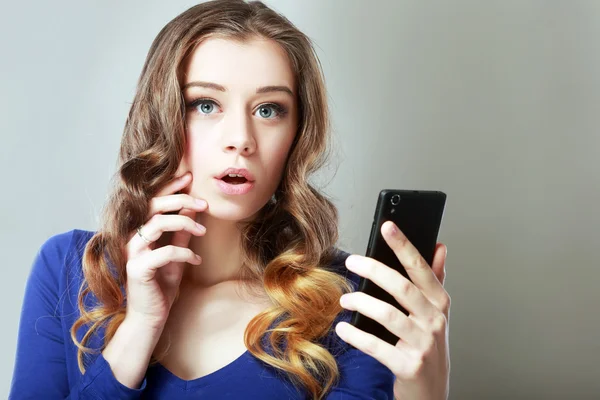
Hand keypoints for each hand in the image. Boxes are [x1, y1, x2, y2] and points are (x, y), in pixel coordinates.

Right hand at [124, 172, 206, 328]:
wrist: (150, 317)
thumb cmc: (161, 285)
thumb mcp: (177, 253)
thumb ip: (182, 231)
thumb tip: (194, 207)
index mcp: (139, 231)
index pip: (151, 200)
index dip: (169, 186)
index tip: (189, 176)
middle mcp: (131, 238)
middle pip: (153, 205)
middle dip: (181, 199)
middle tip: (204, 202)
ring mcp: (132, 253)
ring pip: (157, 223)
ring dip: (185, 222)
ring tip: (203, 231)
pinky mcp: (137, 269)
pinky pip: (164, 252)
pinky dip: (185, 253)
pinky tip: (196, 261)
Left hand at [335, 221, 449, 399]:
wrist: (431, 390)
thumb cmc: (428, 345)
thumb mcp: (436, 311)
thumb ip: (436, 279)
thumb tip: (440, 246)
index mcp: (439, 303)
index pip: (421, 268)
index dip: (404, 245)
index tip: (388, 226)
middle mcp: (435, 321)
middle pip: (402, 288)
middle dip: (375, 270)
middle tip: (352, 261)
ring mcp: (423, 344)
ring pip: (389, 315)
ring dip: (362, 303)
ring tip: (345, 299)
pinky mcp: (408, 365)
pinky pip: (378, 347)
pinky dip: (357, 336)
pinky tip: (343, 328)